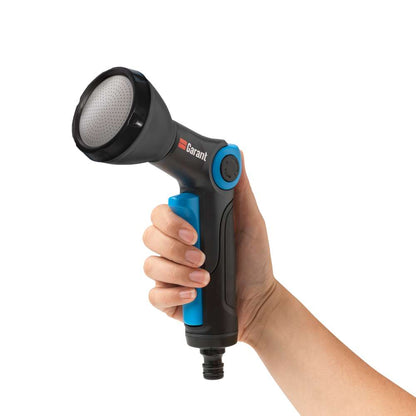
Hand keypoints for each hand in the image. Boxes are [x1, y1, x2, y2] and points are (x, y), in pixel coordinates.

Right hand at [142, 154, 277, 342]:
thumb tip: (236, 156)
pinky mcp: (168, 297)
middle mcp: (174, 246)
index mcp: (189, 225)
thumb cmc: (253, 261)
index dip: (173, 221)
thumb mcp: (251, 222)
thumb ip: (239, 191)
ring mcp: (169, 272)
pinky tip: (193, 295)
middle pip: (149, 235)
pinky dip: (172, 295)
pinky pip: (153, 295)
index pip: (162, 212)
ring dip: (178, 273)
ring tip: (204, 278)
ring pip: (150, 265)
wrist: (258, 301)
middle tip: (201, 256)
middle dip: (174, 248)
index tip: (194, 232)